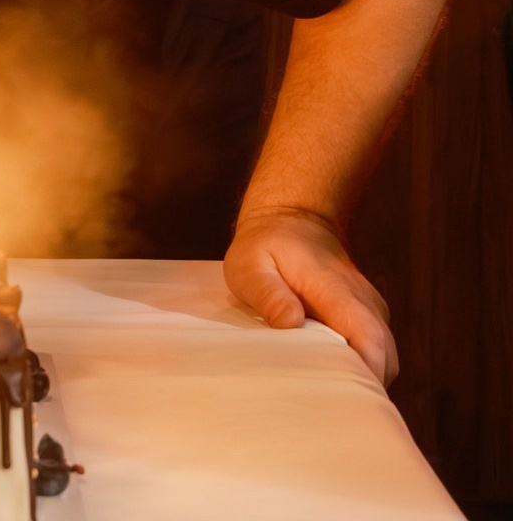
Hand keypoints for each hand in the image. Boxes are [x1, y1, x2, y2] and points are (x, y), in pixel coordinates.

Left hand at [223, 207, 397, 385]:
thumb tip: (291, 323)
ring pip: (382, 358)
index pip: (368, 337)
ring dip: (360, 379)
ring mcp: (370, 308)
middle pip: (383, 357)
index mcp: (335, 288)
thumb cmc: (265, 245)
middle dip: (363, 388)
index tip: (344, 402)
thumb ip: (269, 293)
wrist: (291, 221)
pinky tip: (328, 377)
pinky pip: (373, 352)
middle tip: (326, 412)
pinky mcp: (367, 317)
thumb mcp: (250, 264)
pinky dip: (358, 367)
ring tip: (324, 397)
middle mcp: (363, 300)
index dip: (365, 374)